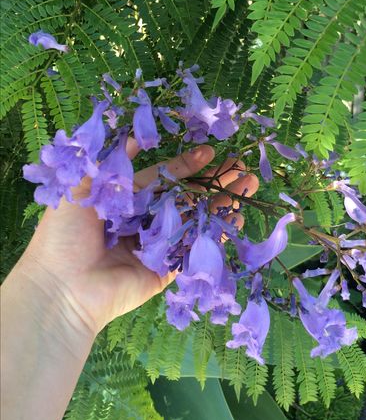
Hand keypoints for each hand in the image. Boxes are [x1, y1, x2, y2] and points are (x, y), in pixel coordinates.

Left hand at [15, 142, 258, 337]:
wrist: (61, 288)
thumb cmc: (66, 234)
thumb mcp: (82, 186)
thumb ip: (112, 159)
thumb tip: (136, 131)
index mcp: (125, 201)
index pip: (163, 178)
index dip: (186, 164)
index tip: (210, 151)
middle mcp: (144, 221)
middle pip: (186, 197)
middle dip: (213, 181)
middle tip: (241, 167)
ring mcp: (158, 246)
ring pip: (195, 220)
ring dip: (222, 202)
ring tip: (249, 184)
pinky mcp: (166, 271)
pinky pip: (195, 249)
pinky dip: (217, 234)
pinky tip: (237, 217)